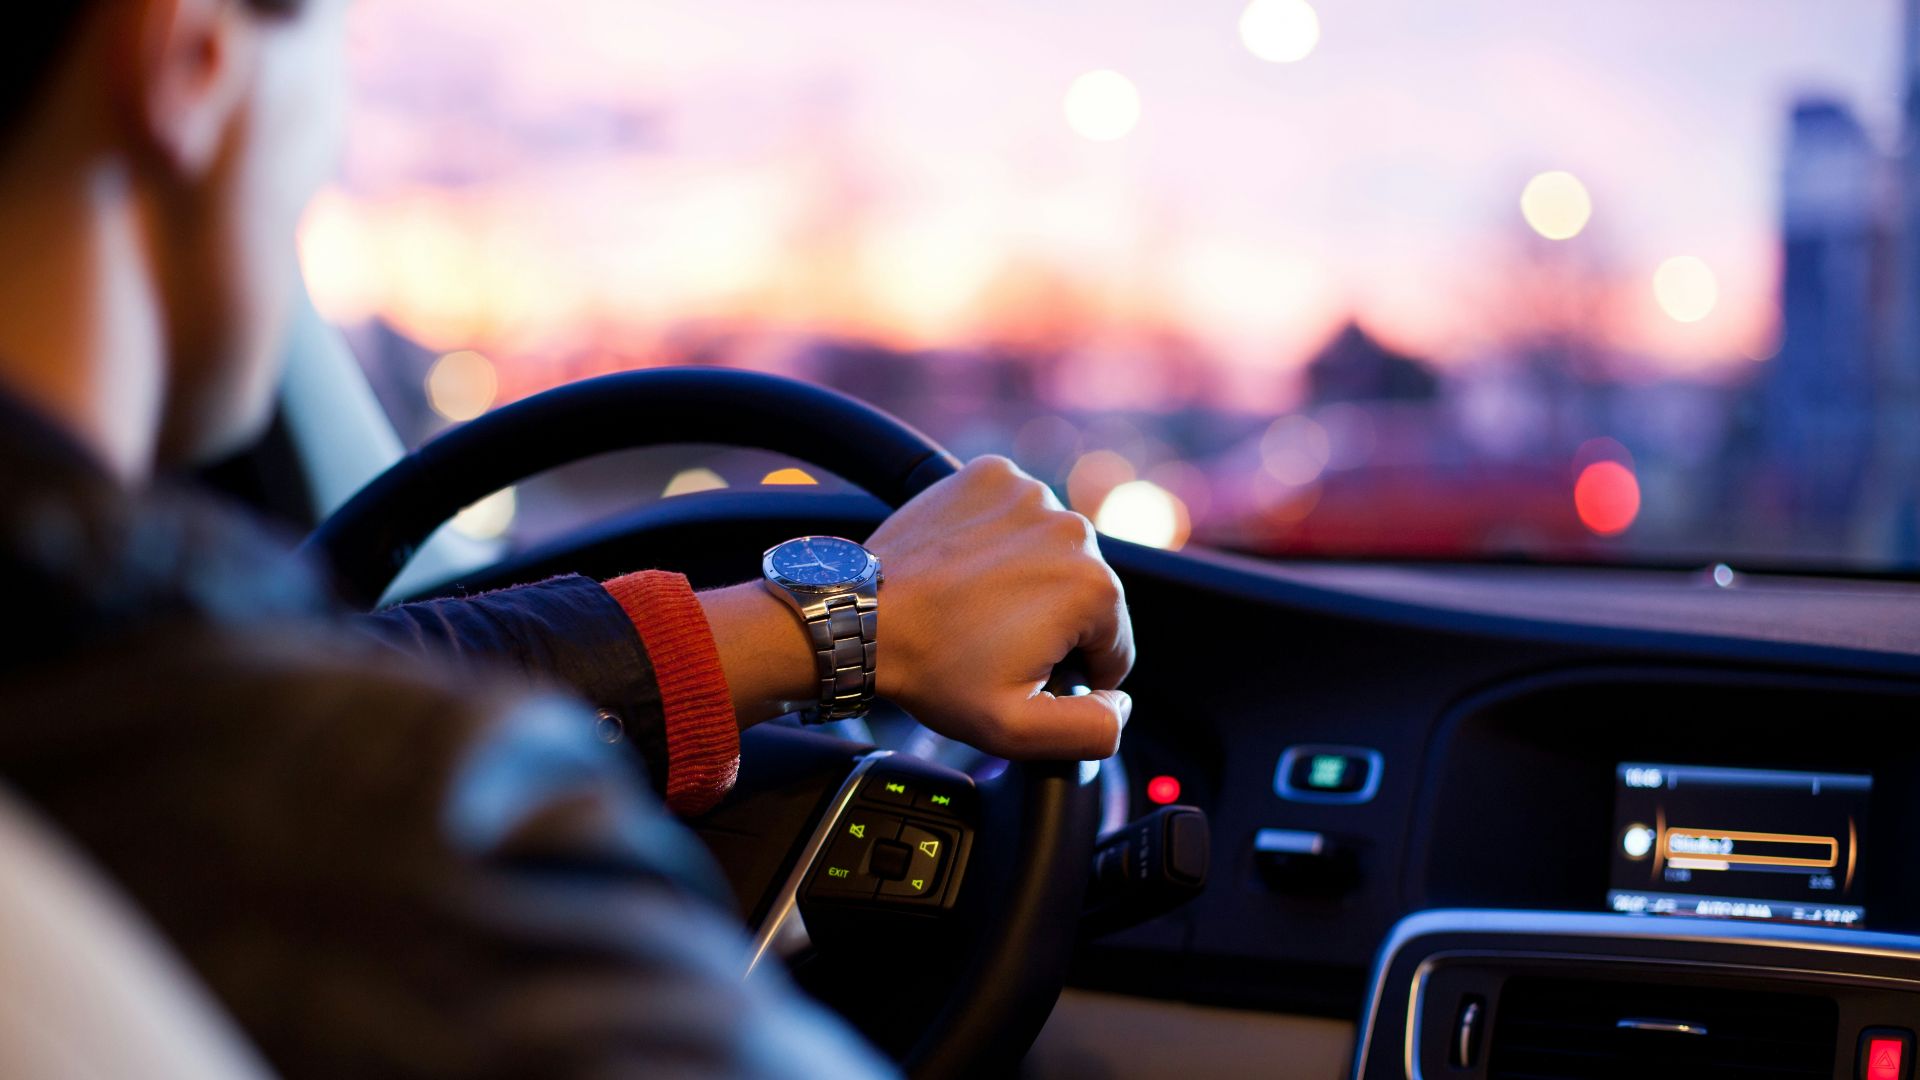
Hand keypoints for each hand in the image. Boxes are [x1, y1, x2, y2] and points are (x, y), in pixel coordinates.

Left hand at [865, 456, 1133, 758]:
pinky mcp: (993, 475)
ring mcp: (1031, 494)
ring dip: (1028, 578)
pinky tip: (968, 567)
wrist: (862, 616)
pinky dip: (1000, 538)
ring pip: (1053, 553)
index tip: (1020, 670)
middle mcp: (1073, 529)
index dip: (1071, 672)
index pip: (1113, 646)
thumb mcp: (1018, 730)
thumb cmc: (934, 669)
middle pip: (1086, 595)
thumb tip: (1121, 703)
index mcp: (1094, 588)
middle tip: (991, 641)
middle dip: (1051, 623)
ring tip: (976, 605)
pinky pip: (1017, 515)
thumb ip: (1093, 729)